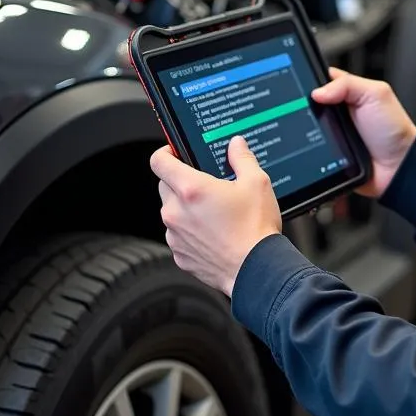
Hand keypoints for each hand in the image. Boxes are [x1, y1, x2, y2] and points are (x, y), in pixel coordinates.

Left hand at [149, 136, 281, 297]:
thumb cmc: (255, 229)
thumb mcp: (256, 183)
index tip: (175, 152)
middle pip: (164, 186)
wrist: (256, 270)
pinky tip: (213, 233)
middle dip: (180, 181)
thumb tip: (236, 145)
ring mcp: (175, 236)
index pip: (159, 161)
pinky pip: (178, 235)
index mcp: (191, 189)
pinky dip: (190, 232)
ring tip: (214, 213)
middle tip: (205, 185)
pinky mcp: (179, 255)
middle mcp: (176, 212)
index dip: (165, 152)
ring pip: (171, 212)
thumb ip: (242, 158)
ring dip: (185, 209)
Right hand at [310, 67, 415, 198]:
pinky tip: (311, 148)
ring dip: (304, 130)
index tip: (301, 85)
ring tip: (311, 131)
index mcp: (346, 93)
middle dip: (303, 107)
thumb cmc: (393, 129)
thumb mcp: (376, 94)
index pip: (320, 80)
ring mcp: (330, 133)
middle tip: (307, 110)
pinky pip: (309, 149)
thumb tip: (317, 91)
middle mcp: (336, 112)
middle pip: (308, 104)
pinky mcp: (326, 154)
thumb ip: (348, 84)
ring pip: (305, 127)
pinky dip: (307, 149)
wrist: (397, 166)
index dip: (309, 81)